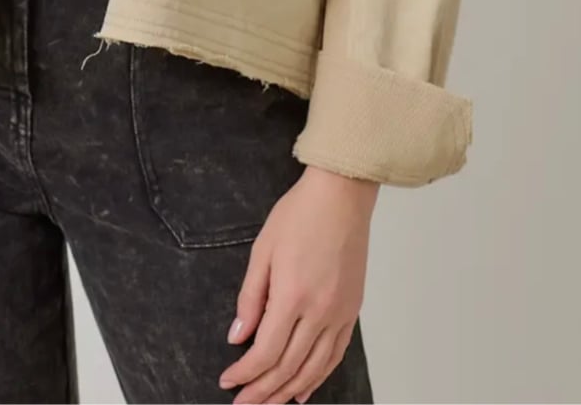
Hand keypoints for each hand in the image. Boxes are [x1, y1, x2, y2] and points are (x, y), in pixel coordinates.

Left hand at [218, 165, 377, 403]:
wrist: (341, 197)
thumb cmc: (299, 215)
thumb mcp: (263, 250)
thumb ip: (250, 298)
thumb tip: (238, 337)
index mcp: (292, 296)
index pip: (265, 352)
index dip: (245, 373)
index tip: (228, 382)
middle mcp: (319, 312)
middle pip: (288, 367)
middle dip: (262, 391)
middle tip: (243, 404)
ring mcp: (340, 314)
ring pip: (314, 368)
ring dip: (288, 390)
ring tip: (269, 403)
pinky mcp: (352, 311)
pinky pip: (335, 355)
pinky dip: (318, 376)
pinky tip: (304, 388)